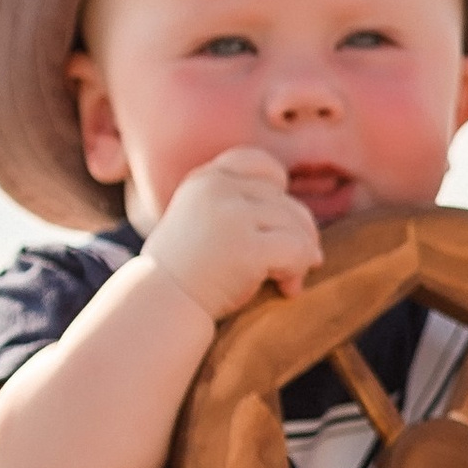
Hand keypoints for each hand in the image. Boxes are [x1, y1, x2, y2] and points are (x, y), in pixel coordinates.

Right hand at [144, 148, 324, 320]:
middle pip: (285, 202)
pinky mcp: (246, 246)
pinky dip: (300, 269)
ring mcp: (231, 215)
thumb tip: (308, 225)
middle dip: (299, 235)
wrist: (159, 305)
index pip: (256, 162)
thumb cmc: (187, 273)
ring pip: (295, 226)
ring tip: (287, 281)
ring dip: (302, 257)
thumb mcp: (204, 224)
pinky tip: (288, 287)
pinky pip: (298, 249)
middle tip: (297, 266)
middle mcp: (216, 189)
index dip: (278, 186)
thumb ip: (240, 208)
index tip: (276, 219)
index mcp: (203, 180)